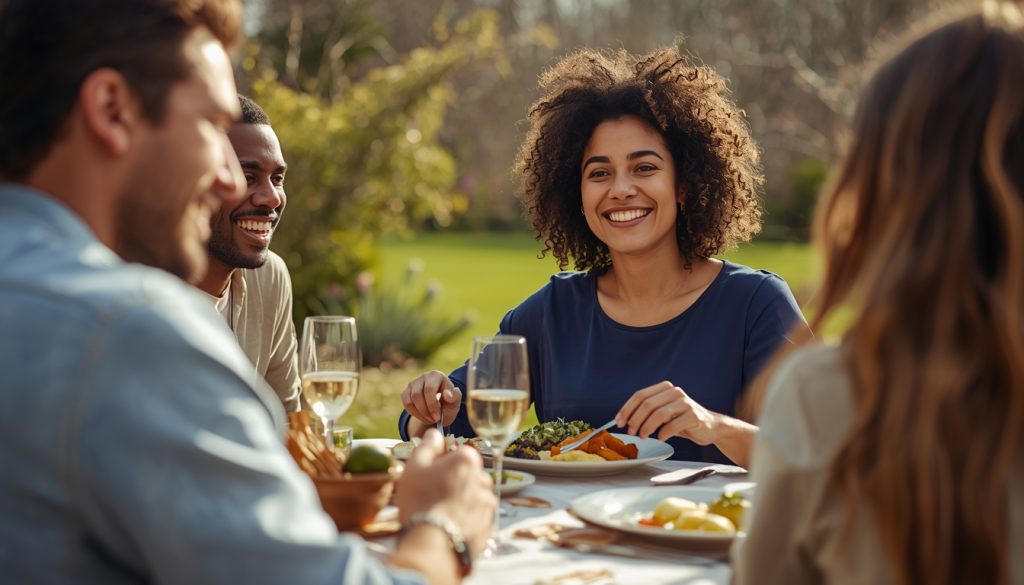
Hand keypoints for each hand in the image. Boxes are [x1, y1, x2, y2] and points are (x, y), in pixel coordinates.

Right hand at [394, 429, 495, 555]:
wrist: (432, 545)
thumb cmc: (421, 502)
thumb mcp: (415, 468)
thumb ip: (426, 447)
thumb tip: (434, 434)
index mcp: (467, 460)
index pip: (457, 455)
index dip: (441, 465)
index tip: (429, 477)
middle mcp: (483, 479)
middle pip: (466, 476)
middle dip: (452, 483)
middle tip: (431, 497)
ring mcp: (488, 504)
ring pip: (472, 497)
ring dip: (460, 502)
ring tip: (438, 515)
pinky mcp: (488, 526)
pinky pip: (475, 518)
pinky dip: (464, 521)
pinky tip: (447, 528)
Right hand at [401, 371, 462, 426]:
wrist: (440, 408)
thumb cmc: (448, 403)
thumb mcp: (455, 402)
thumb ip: (455, 397)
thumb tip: (447, 394)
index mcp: (437, 376)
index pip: (429, 389)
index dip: (432, 405)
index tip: (437, 417)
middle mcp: (424, 377)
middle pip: (417, 395)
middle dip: (425, 411)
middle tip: (433, 420)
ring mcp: (413, 384)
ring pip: (410, 400)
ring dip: (420, 413)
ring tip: (430, 419)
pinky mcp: (406, 392)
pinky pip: (406, 404)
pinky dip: (414, 413)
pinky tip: (423, 416)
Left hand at [615, 381, 721, 444]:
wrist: (709, 427)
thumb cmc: (681, 421)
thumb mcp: (663, 414)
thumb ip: (647, 413)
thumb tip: (623, 420)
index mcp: (665, 388)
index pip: (640, 395)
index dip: (627, 409)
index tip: (619, 422)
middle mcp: (675, 392)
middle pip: (647, 404)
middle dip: (635, 419)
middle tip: (630, 432)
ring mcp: (686, 403)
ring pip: (659, 414)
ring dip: (647, 427)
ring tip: (642, 436)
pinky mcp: (694, 415)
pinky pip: (673, 425)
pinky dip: (663, 433)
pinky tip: (660, 438)